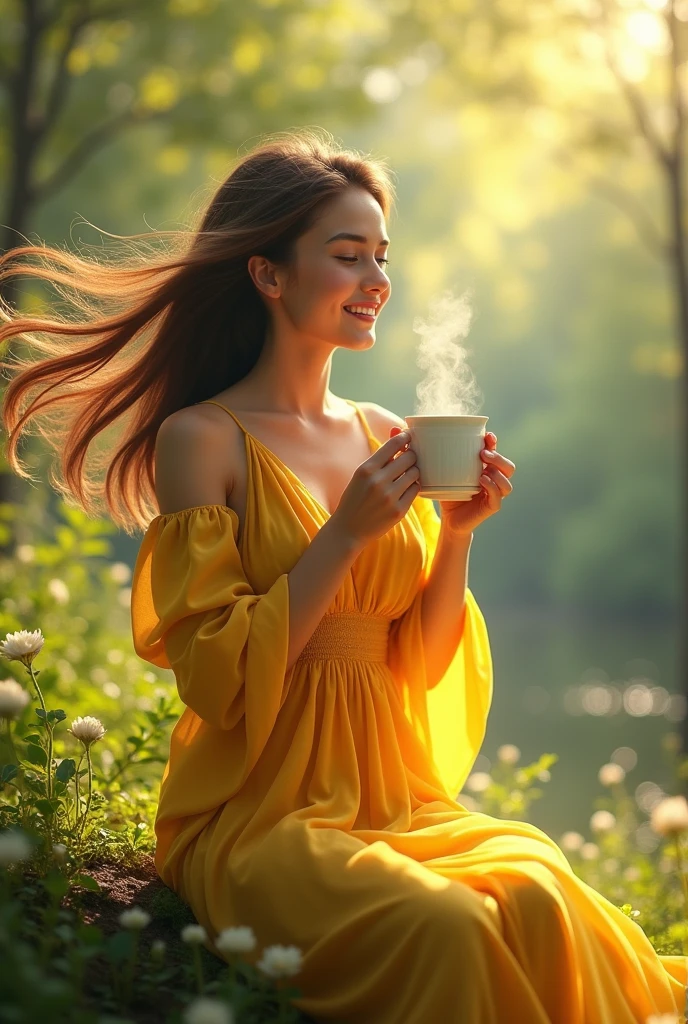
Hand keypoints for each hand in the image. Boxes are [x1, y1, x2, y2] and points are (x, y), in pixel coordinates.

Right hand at [330, 429, 420, 548]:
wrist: (348, 529)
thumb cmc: (355, 497)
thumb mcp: (361, 474)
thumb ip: (381, 455)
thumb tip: (398, 432)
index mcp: (366, 469)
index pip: (394, 444)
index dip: (405, 438)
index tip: (408, 437)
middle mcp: (378, 481)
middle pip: (409, 457)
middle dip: (411, 456)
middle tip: (408, 459)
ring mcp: (390, 497)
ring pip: (415, 473)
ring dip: (413, 471)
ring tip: (406, 475)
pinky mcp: (399, 511)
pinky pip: (416, 490)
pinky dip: (413, 486)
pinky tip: (405, 488)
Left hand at [389, 428, 514, 536]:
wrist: (446, 521)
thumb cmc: (442, 491)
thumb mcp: (430, 468)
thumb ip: (415, 448)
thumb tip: (394, 426)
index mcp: (482, 466)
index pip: (494, 449)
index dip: (493, 441)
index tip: (486, 434)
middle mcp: (492, 477)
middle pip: (507, 463)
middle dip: (498, 454)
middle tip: (483, 452)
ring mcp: (493, 493)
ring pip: (508, 478)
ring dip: (499, 469)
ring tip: (483, 466)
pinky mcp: (490, 507)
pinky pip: (498, 497)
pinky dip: (492, 487)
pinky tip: (481, 481)